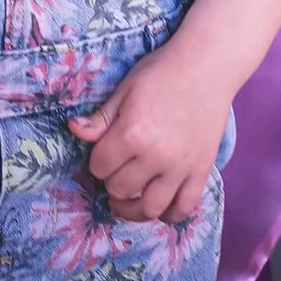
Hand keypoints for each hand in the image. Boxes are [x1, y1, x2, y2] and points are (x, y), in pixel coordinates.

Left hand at [66, 36, 233, 224]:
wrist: (207, 66)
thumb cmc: (162, 72)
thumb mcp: (125, 89)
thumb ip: (101, 117)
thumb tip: (74, 130)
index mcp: (132, 133)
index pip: (100, 166)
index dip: (98, 160)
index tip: (104, 153)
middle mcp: (156, 155)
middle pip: (120, 188)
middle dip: (112, 181)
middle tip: (116, 171)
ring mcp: (181, 167)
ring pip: (150, 208)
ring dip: (133, 209)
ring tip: (127, 202)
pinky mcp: (201, 171)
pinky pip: (184, 208)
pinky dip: (170, 214)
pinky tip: (160, 206)